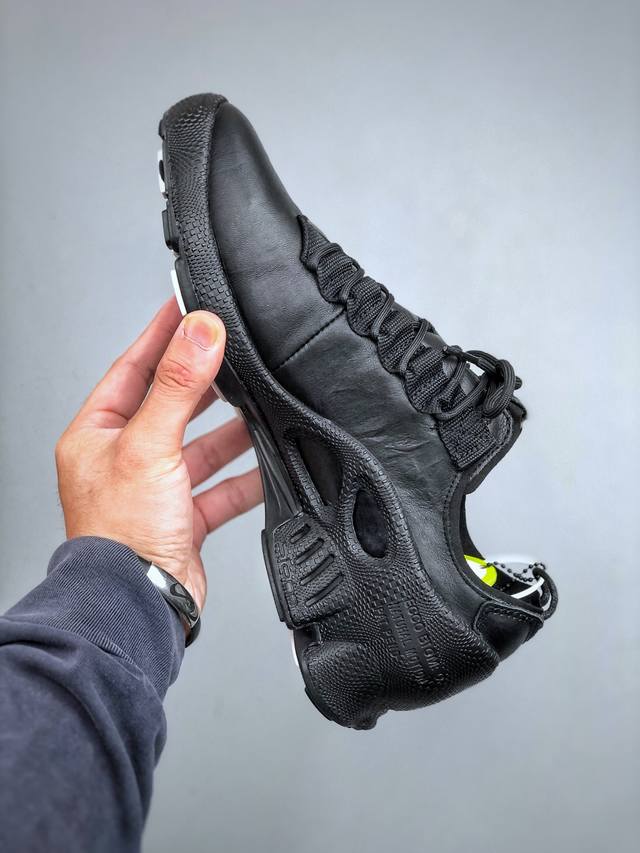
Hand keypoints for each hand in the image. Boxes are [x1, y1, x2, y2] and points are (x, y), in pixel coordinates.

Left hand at [55, 299, 262, 610]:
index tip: (188, 304)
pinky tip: (267, 463)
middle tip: (233, 351)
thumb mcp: (149, 445)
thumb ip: (177, 386)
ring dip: (230, 431)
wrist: (138, 603)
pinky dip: (245, 477)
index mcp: (97, 434)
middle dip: (204, 383)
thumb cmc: (119, 533)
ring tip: (260, 405)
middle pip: (171, 405)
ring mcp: (155, 489)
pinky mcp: (182, 517)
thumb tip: (200, 331)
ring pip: (200, 447)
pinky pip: (220, 488)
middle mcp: (124, 459)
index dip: (162, 335)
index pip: (133, 367)